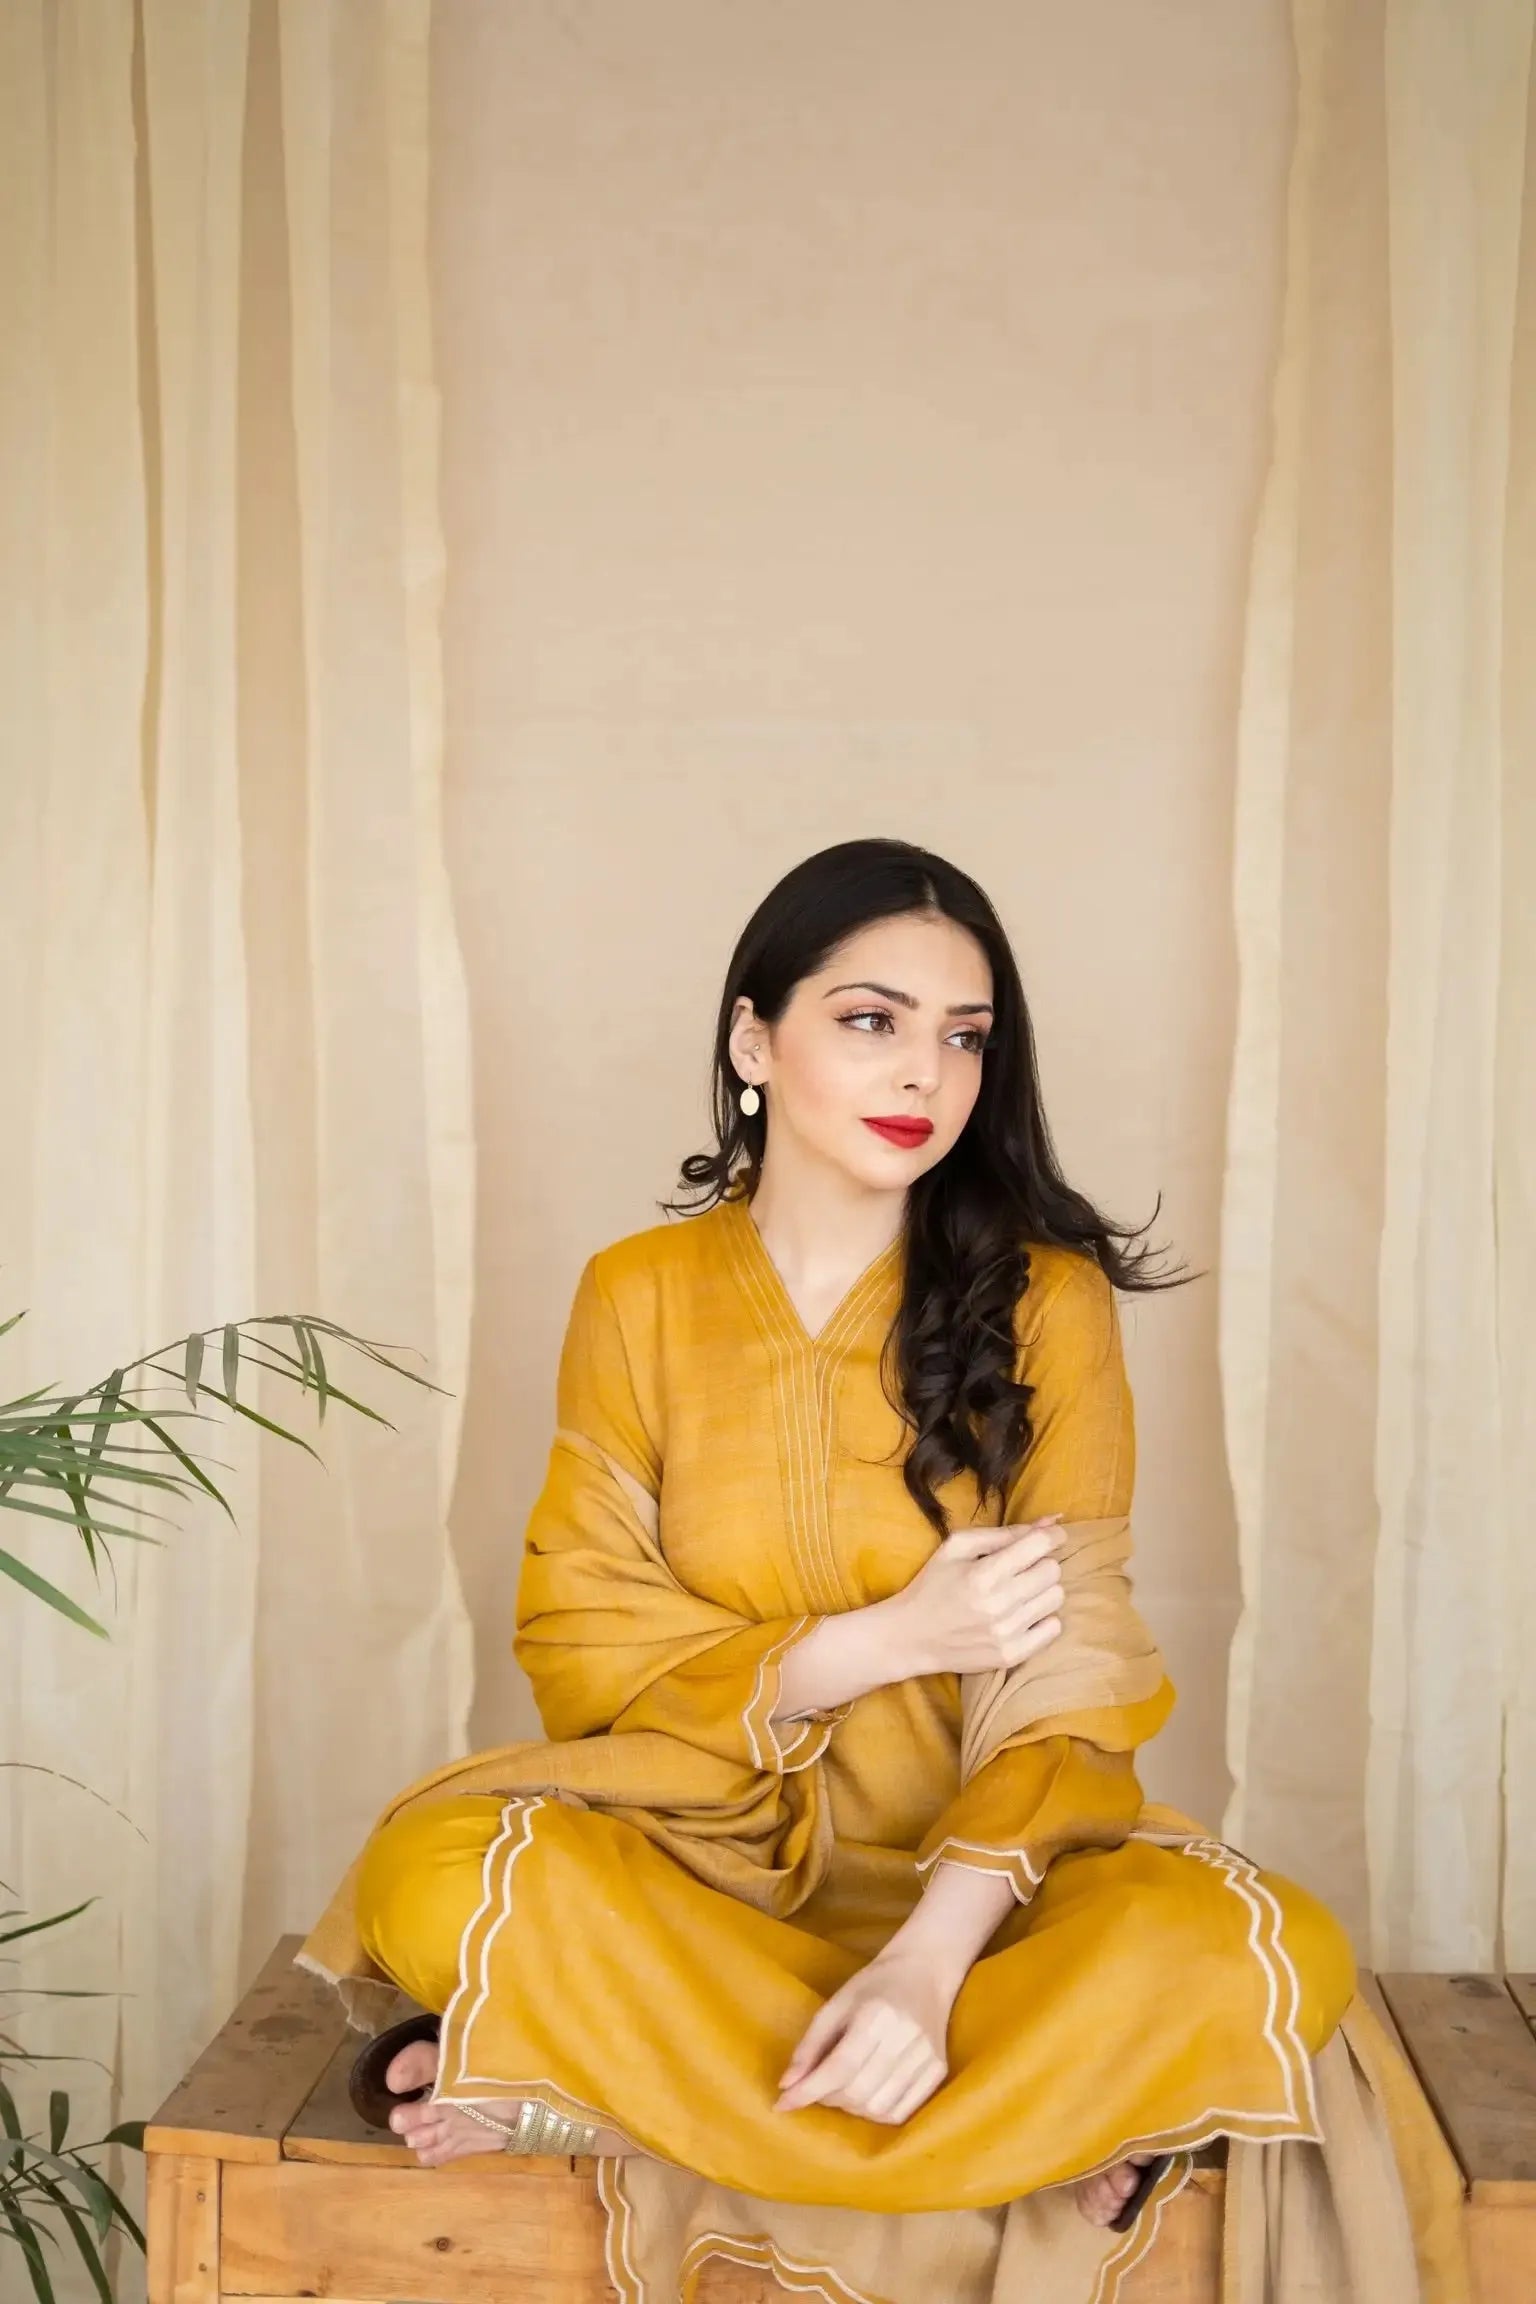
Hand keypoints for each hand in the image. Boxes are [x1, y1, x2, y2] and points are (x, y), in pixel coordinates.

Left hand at [775, 1949, 951, 2124]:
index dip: (808, 2090)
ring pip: (878, 2108)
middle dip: (827, 2098)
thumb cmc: (874, 1985)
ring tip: (842, 2090)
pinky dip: (876, 2113)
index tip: (782, 2104)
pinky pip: (900, 2112)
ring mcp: (927, 2056)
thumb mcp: (836, 2004)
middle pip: (857, 2091)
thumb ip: (810, 2045)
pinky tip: (866, 2096)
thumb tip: (786, 2085)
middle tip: (816, 2087)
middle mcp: (905, 2038)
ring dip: (850, 2109)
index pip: (839, 2066)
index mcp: (877, 2014)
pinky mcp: (938, 2070)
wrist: (925, 1971)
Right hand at [887, 1518, 1064, 1676]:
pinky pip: (1053, 1628)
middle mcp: (999, 1604)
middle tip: (1024, 1567)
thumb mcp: (957, 1546)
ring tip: (1020, 1591)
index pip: (1039, 1545)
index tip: (1052, 1536)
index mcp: (983, 1573)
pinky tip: (1022, 1614)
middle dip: (1042, 1562)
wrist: (911, 1636)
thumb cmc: (934, 1584)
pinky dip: (1043, 1618)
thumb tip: (1052, 1521)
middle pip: (1052, 1571)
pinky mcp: (1011, 1656)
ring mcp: (1007, 1633)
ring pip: (1056, 1598)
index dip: (1053, 1536)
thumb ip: (1004, 1532)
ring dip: (1042, 1589)